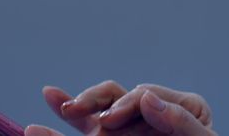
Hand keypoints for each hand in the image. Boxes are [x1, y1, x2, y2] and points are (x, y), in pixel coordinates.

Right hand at [16, 81, 215, 135]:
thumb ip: (179, 122)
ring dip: (73, 106)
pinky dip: (66, 123)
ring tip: (51, 98)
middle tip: (69, 108)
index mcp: (181, 109)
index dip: (124, 104)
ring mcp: (131, 133)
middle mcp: (152, 117)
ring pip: (98, 115)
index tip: (109, 121)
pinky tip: (47, 106)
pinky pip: (91, 131)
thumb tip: (145, 96)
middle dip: (91, 102)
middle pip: (114, 100)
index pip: (144, 97)